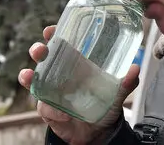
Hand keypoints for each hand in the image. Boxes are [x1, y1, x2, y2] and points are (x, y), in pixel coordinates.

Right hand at [18, 26, 139, 144]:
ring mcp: (51, 90)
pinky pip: (42, 105)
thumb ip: (126, 81)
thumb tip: (135, 68)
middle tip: (40, 49)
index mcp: (76, 63)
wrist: (98, 132)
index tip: (51, 29)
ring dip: (28, 75)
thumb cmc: (105, 105)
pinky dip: (46, 106)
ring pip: (34, 78)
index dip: (54, 34)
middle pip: (44, 56)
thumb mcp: (117, 93)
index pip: (62, 43)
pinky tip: (55, 109)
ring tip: (28, 74)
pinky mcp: (47, 108)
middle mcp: (61, 73)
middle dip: (38, 50)